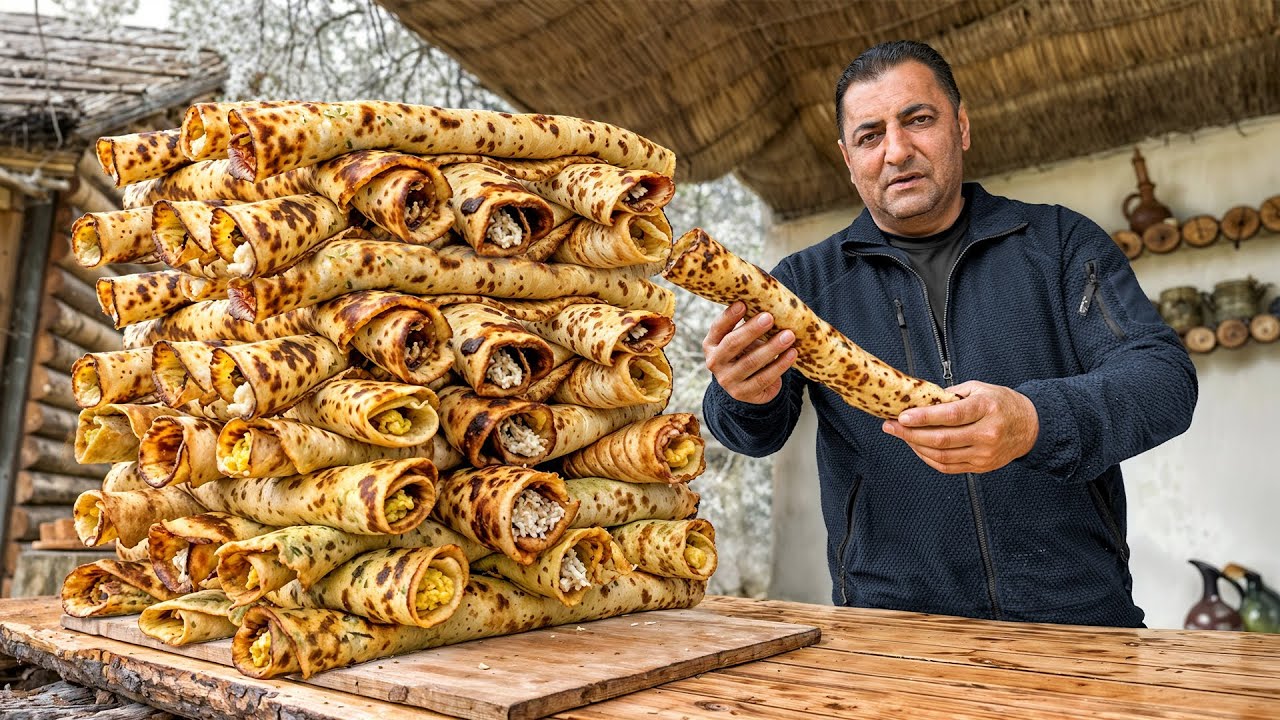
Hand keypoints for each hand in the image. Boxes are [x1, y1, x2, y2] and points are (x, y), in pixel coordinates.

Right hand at [702, 302, 797, 403]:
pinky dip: (780, 365)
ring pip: (750, 362)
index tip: (744, 303)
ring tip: (789, 335)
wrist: (746, 384)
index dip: (729, 316)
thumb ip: (747, 323)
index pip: (718, 328)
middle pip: (733, 344)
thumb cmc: (745, 351)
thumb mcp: (740, 337)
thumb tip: (767, 302)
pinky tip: (792, 354)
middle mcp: (714, 362)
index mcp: (711, 344)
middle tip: (770, 317)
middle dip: (752, 330)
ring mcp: (727, 380)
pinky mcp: (743, 393)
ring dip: (772, 348)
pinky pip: (763, 379)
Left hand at [881, 380, 1038, 473]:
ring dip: (915, 446)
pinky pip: (948, 467)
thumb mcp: (980, 388)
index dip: (924, 417)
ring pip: (941, 456)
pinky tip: (917, 446)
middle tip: (890, 426)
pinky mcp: (981, 467)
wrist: (1030, 427)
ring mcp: (984, 454)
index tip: (902, 416)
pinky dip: (928, 458)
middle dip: (910, 433)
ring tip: (901, 435)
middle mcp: (987, 433)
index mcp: (986, 409)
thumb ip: (952, 394)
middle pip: (942, 439)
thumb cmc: (1002, 404)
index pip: (951, 415)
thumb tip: (922, 400)